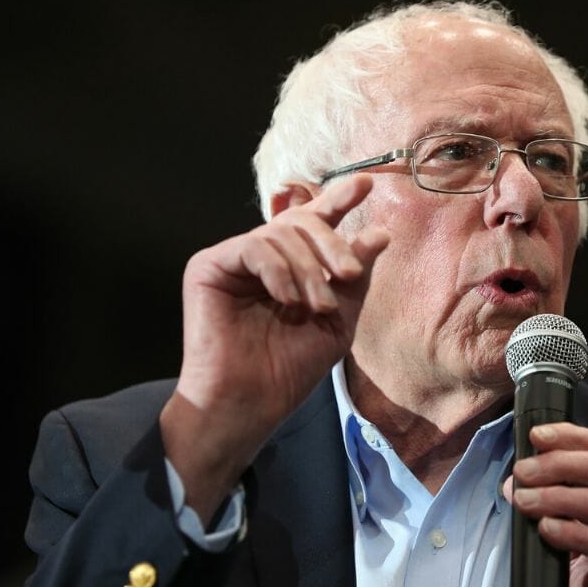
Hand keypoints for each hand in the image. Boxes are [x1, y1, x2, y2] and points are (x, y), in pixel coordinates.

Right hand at [161, 175, 388, 519]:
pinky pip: (252, 246)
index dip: (339, 199)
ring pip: (281, 234)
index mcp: (291, 267)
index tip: (367, 183)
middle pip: (303, 222)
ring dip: (308, 270)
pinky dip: (277, 270)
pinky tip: (286, 299)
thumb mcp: (338, 320)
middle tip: (347, 275)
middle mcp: (261, 258)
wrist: (249, 403)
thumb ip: (355, 276)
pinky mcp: (208, 266)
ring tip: (315, 308)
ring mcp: (233, 260)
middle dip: (332, 244)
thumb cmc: (289, 369)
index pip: (315, 222)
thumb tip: (379, 233)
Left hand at [509, 423, 587, 586]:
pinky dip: (576, 533)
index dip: (573, 438)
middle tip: (525, 472)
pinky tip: (549, 530)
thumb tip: (516, 485)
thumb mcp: (582, 536)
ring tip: (528, 501)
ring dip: (561, 497)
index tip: (537, 436)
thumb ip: (558, 508)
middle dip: (561, 464)